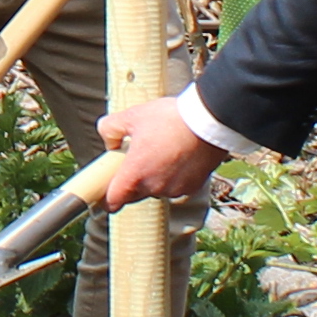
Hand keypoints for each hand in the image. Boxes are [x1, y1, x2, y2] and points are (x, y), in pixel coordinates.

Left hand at [93, 93, 227, 208]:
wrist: (209, 121)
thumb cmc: (170, 118)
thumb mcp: (132, 116)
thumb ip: (110, 129)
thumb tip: (109, 142)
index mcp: (135, 175)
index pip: (113, 201)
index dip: (107, 198)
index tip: (106, 191)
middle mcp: (154, 187)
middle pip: (134, 195)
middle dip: (131, 182)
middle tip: (135, 159)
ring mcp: (175, 189)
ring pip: (156, 189)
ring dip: (154, 178)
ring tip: (160, 152)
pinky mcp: (193, 186)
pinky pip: (176, 185)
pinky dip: (174, 176)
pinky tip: (178, 156)